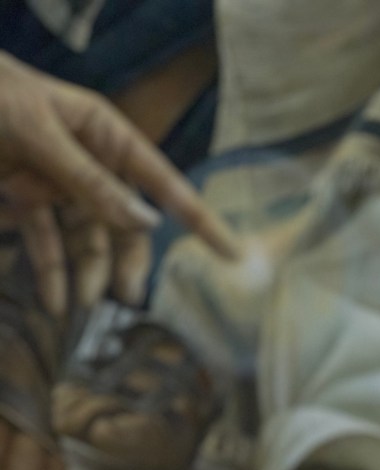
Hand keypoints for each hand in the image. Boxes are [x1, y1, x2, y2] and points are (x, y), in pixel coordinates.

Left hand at [0, 52, 240, 312]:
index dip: (200, 220)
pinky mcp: (26, 201)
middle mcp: (89, 164)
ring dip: (85, 273)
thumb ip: (91, 181)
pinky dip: (49, 273)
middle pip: (125, 224)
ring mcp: (58, 185)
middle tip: (127, 298)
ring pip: (86, 240)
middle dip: (126, 262)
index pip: (165, 184)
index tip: (232, 254)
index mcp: (106, 136)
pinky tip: (51, 301)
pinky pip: (46, 243)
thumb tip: (146, 223)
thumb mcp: (40, 134)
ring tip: (78, 305)